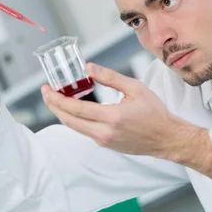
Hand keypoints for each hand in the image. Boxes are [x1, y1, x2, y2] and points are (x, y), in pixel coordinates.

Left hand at [41, 63, 211, 174]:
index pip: (75, 109)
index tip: (46, 89)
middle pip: (69, 120)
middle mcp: (104, 132)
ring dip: (63, 113)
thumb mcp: (135, 88)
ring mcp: (104, 141)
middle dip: (53, 106)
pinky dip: (76, 119)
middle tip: (45, 93)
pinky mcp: (106, 144)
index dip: (57, 98)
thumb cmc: (155, 112)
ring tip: (57, 99)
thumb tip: (88, 67)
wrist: (166, 138)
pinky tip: (75, 108)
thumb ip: (110, 77)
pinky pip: (85, 131)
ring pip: (75, 127)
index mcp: (112, 117)